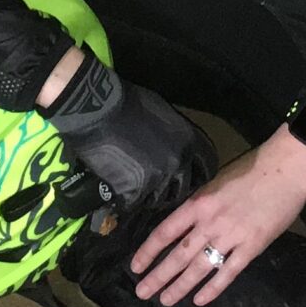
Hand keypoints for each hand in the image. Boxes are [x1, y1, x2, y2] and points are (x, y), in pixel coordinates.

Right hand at [41, 53, 212, 215]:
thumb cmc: (129, 103)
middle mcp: (178, 163)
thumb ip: (175, 135)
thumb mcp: (164, 114)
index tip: (192, 177)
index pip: (207, 167)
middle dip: (174, 190)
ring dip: (149, 196)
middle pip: (184, 188)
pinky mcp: (134, 190)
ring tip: (137, 189)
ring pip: (159, 199)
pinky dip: (127, 199)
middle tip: (161, 187)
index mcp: (189, 142)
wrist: (99, 111)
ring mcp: (157, 179)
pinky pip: (134, 202)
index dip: (199, 174)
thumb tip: (175, 146)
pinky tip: (120, 191)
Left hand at [131, 127, 305, 306]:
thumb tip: (184, 226)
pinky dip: (213, 288)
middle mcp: (209, 223)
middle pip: (178, 254)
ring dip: (180, 286)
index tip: (135, 266)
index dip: (148, 251)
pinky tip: (199, 300)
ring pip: (199, 268)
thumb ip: (200, 205)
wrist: (286, 169)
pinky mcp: (252, 247)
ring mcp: (231, 237)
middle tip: (142, 292)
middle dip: (158, 276)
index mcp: (198, 204)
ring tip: (165, 300)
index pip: (165, 232)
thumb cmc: (251, 170)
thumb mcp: (216, 183)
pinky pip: (228, 272)